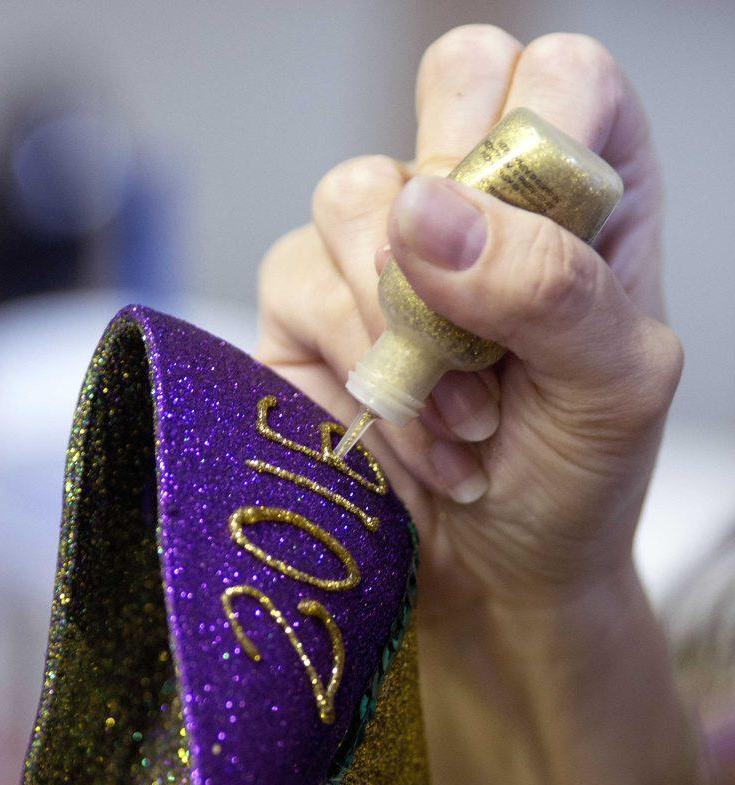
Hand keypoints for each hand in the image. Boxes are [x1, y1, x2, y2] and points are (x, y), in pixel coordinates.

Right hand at [256, 25, 682, 613]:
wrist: (499, 577)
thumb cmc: (576, 476)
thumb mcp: (612, 388)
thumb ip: (549, 285)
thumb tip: (418, 211)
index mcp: (586, 188)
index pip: (559, 77)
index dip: (539, 143)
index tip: (542, 251)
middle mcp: (484, 195)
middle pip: (451, 82)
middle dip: (462, 212)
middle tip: (484, 321)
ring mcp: (385, 245)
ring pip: (354, 193)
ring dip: (412, 325)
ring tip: (465, 419)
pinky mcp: (309, 304)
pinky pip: (302, 283)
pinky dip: (366, 373)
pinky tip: (416, 437)